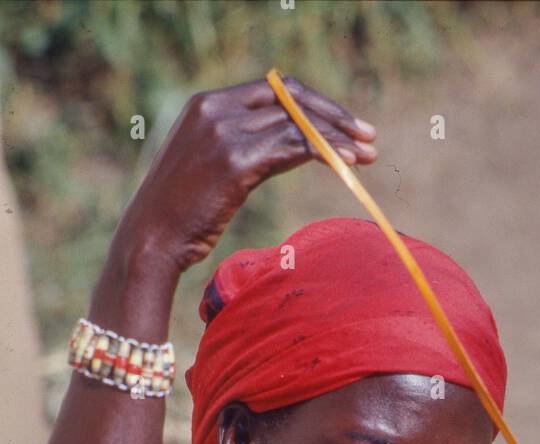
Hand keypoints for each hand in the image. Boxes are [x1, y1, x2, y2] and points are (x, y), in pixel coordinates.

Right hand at [115, 75, 376, 272]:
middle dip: (335, 115)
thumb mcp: (214, 169)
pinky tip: (347, 164)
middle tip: (368, 136)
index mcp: (208, 104)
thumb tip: (293, 147)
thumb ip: (248, 148)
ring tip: (368, 155)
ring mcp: (225, 132)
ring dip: (338, 137)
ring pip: (297, 122)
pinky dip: (325, 152)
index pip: (275, 89)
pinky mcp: (235, 160)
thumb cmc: (182, 215)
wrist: (152, 239)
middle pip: (292, 98)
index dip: (314, 104)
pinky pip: (293, 147)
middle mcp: (216, 109)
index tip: (344, 125)